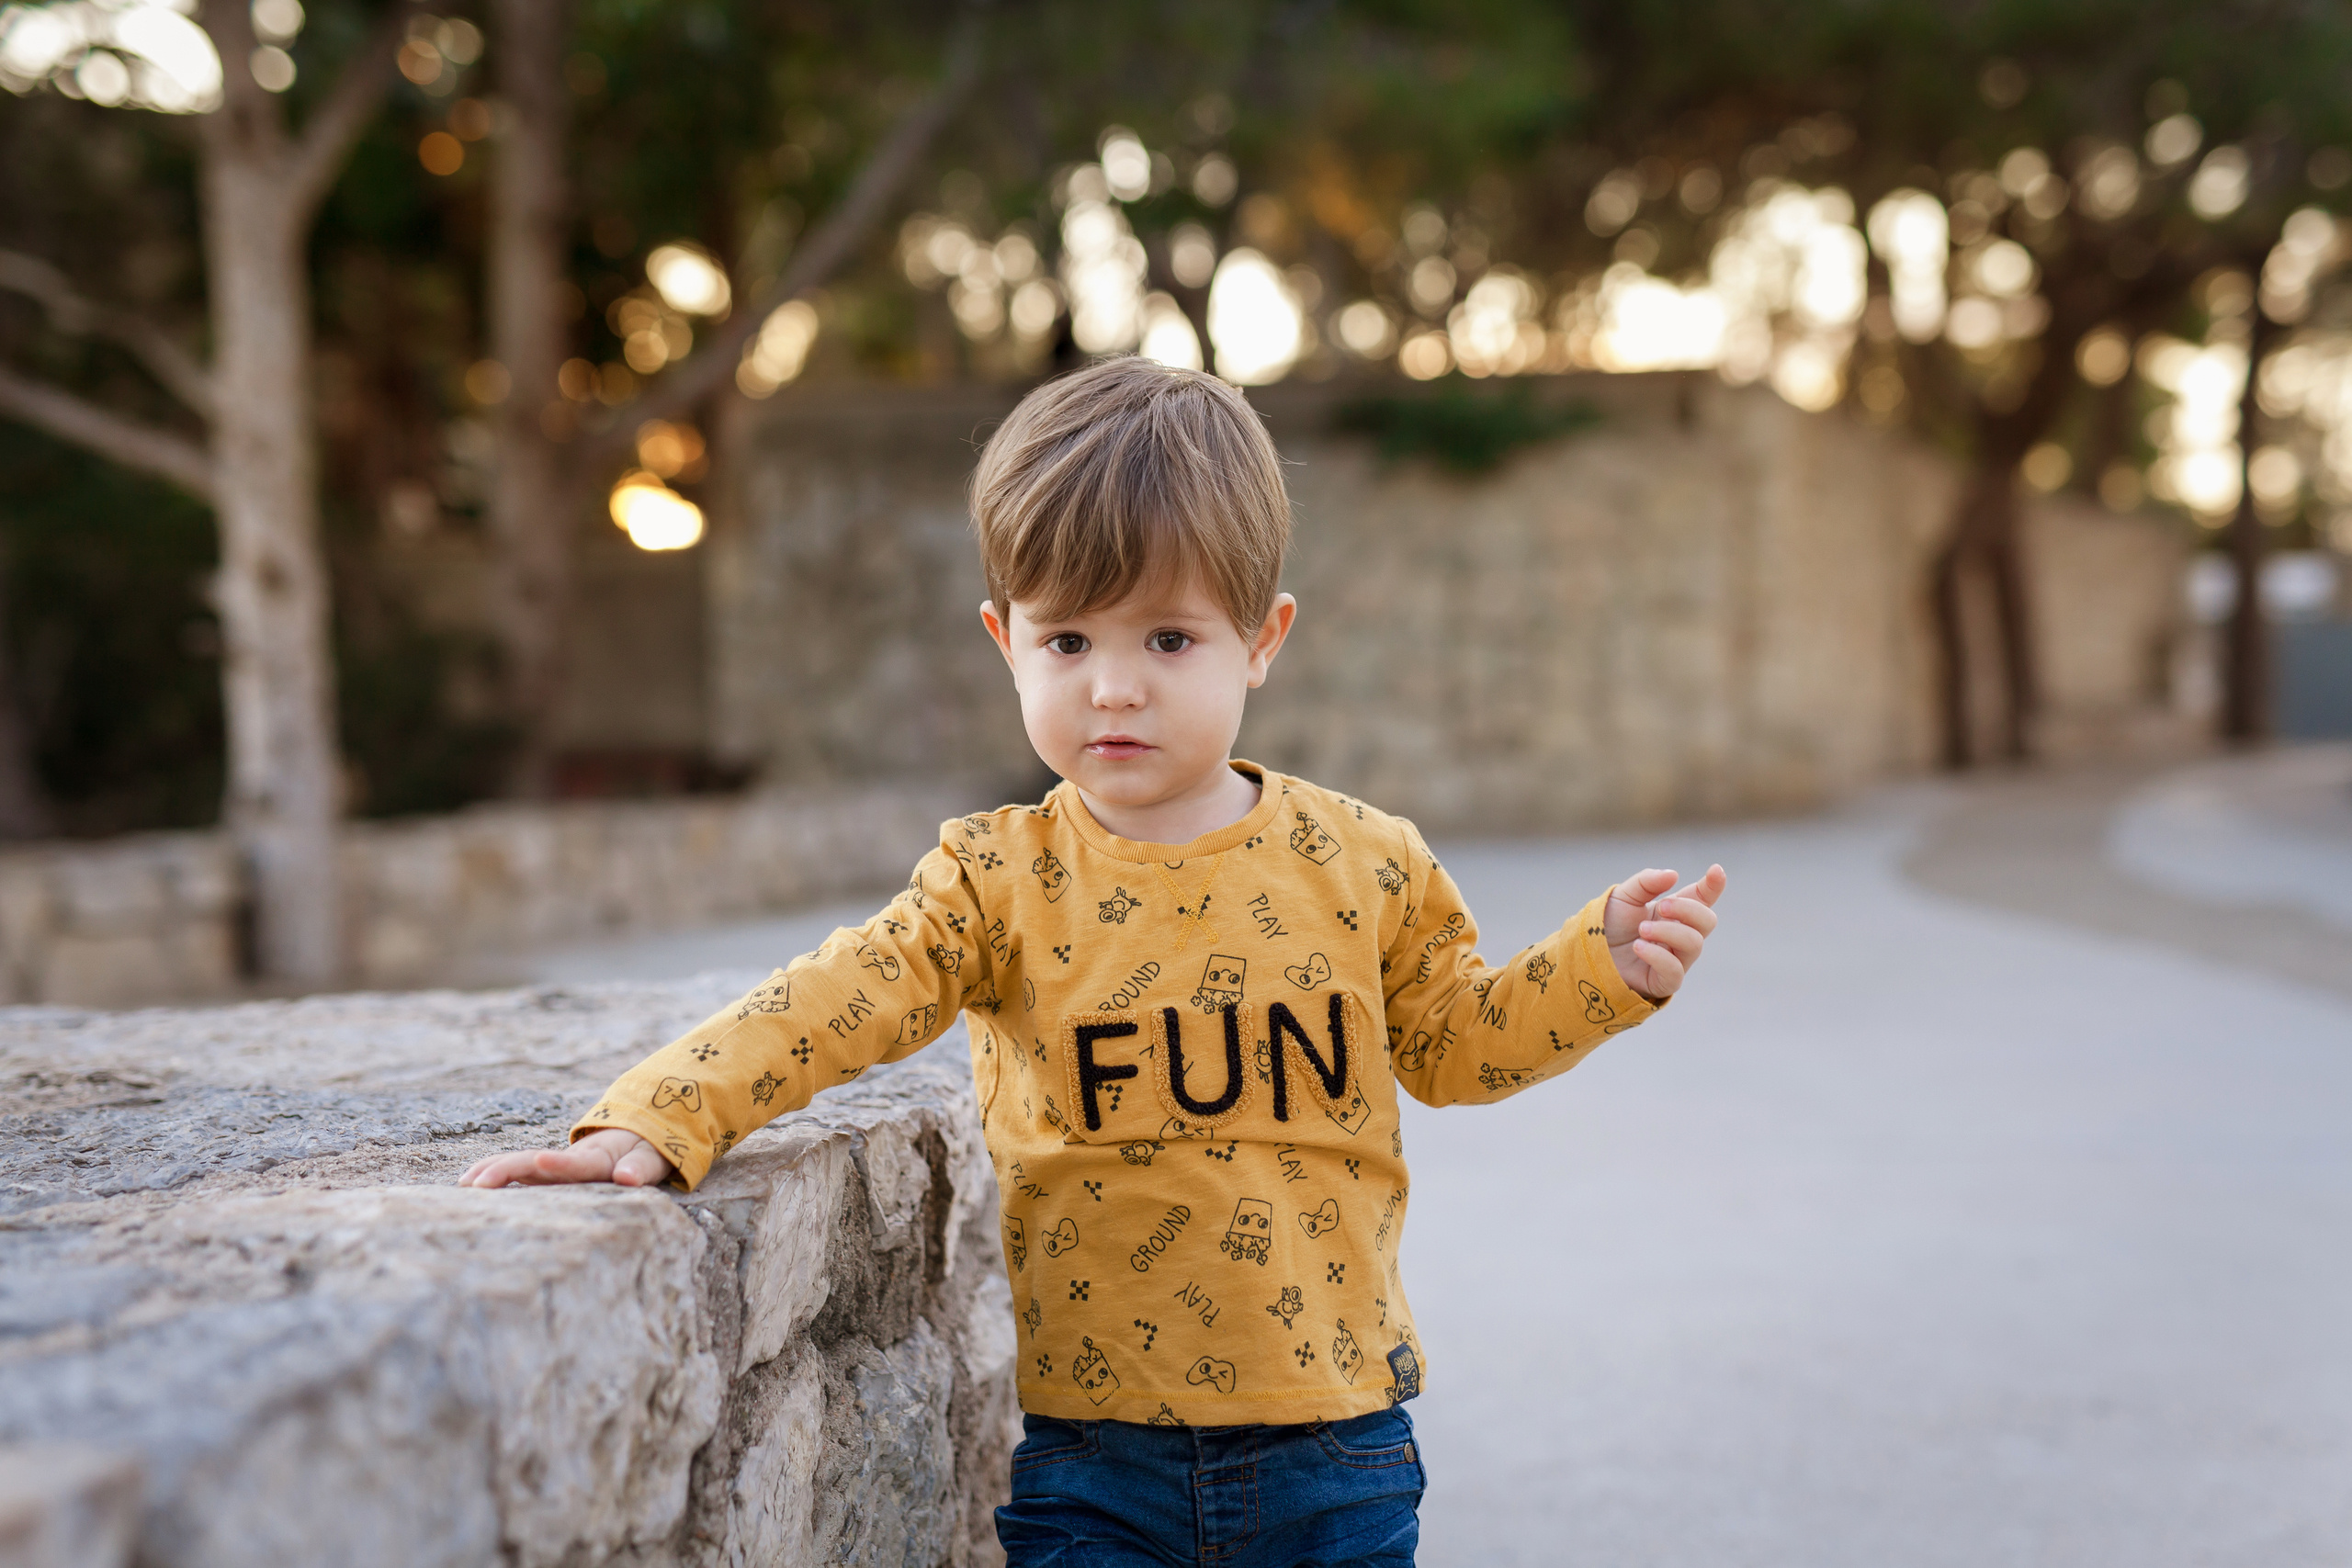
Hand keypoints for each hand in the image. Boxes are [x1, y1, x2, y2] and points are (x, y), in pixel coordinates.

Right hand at [458, 1128, 676, 1189]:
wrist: (637, 1133)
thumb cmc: (644, 1152)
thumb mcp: (650, 1159)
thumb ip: (639, 1168)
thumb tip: (628, 1177)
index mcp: (596, 1160)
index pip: (575, 1165)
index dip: (558, 1165)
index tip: (538, 1161)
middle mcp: (568, 1160)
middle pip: (532, 1162)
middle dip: (505, 1171)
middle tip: (477, 1185)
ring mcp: (554, 1165)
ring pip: (518, 1164)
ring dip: (492, 1172)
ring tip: (465, 1186)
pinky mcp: (546, 1172)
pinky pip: (515, 1171)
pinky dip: (492, 1174)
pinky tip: (467, 1185)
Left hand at [1603, 864, 1725, 1001]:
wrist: (1588, 952)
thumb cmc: (1611, 924)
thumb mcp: (1625, 896)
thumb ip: (1647, 882)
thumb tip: (1672, 874)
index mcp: (1674, 911)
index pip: (1702, 898)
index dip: (1714, 885)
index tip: (1716, 870)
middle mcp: (1680, 934)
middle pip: (1707, 921)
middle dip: (1688, 909)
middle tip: (1661, 906)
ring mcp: (1675, 959)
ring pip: (1694, 944)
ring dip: (1669, 932)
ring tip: (1641, 929)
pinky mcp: (1664, 981)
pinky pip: (1675, 971)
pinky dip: (1658, 956)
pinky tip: (1638, 946)